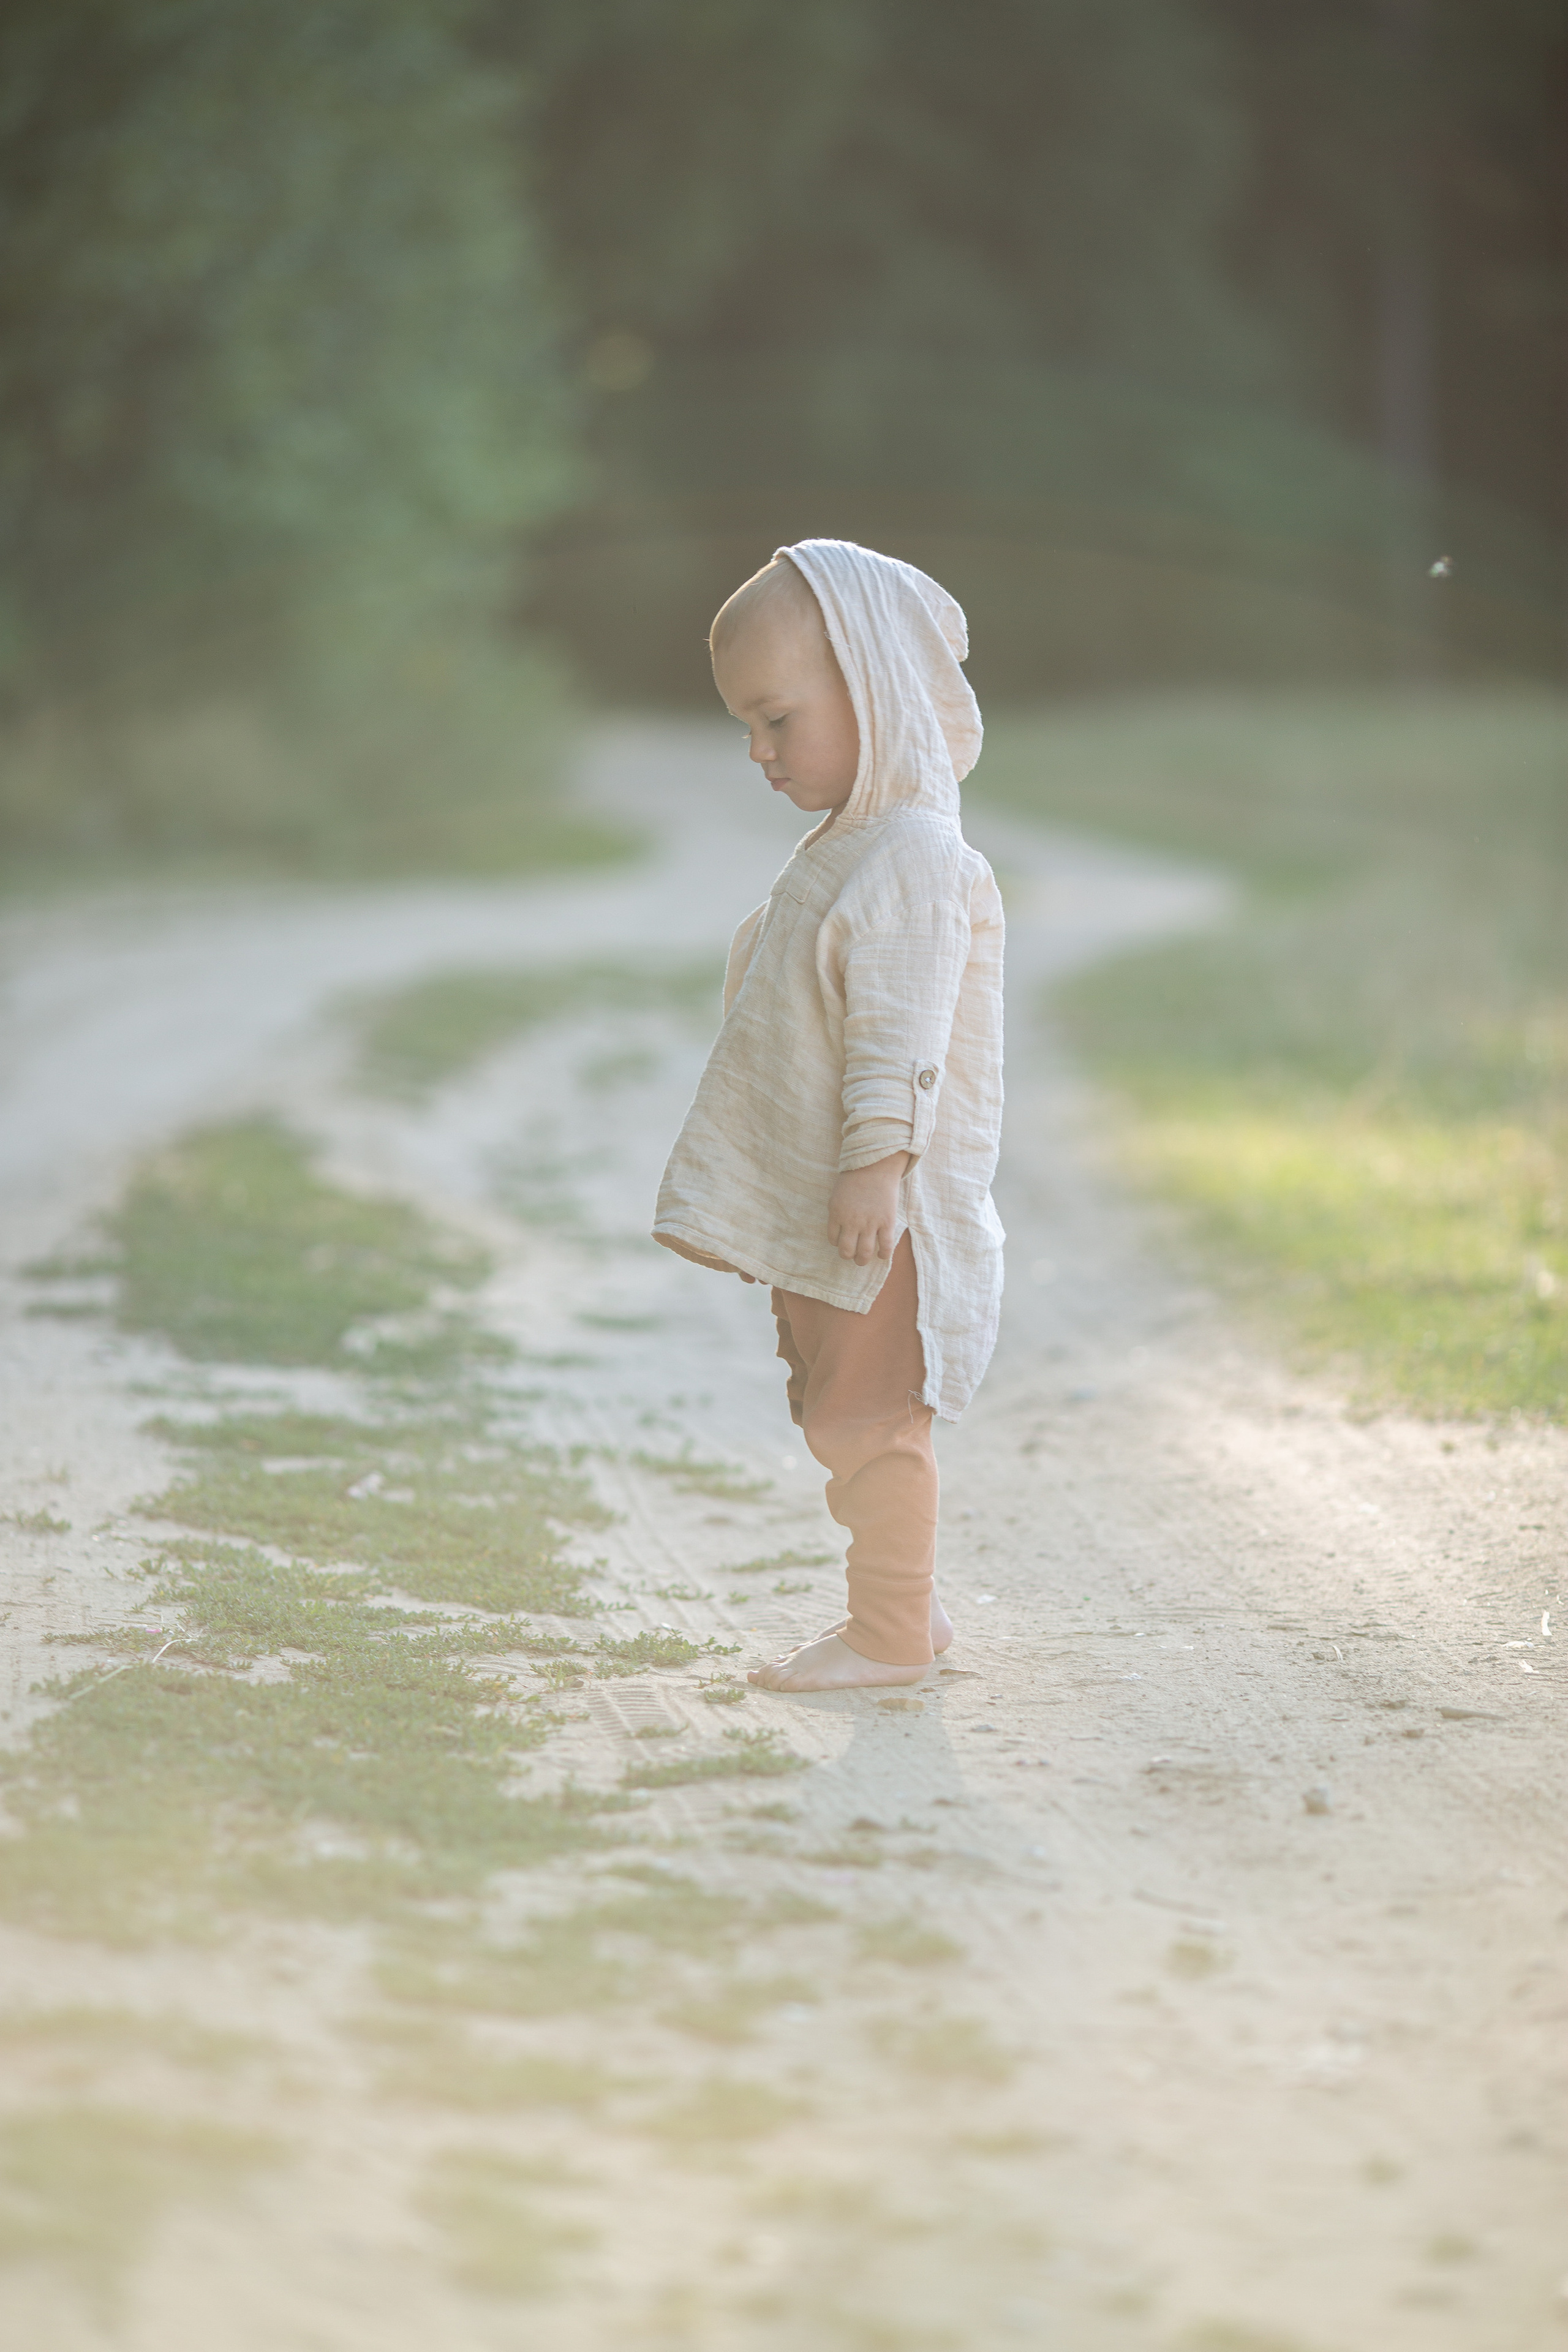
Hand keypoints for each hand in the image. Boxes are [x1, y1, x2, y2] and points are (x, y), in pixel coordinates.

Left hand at [827, 1151, 910, 1265]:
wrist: (875, 1166)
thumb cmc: (854, 1178)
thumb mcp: (837, 1195)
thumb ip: (836, 1214)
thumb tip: (839, 1231)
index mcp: (836, 1215)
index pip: (833, 1240)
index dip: (837, 1243)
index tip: (843, 1240)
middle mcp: (851, 1222)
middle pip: (846, 1251)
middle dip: (848, 1256)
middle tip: (852, 1255)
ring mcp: (870, 1223)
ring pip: (864, 1253)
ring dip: (862, 1260)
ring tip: (863, 1260)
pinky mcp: (887, 1222)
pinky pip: (885, 1246)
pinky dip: (883, 1254)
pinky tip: (882, 1254)